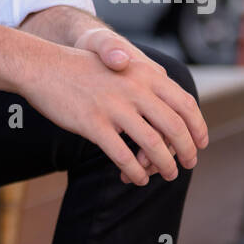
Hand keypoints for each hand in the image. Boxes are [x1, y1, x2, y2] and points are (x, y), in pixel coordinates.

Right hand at [73, 24, 207, 183]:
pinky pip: (124, 156)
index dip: (198, 127)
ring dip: (165, 166)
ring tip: (167, 174)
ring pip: (153, 146)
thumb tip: (169, 114)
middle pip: (175, 127)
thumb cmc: (81, 71)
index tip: (201, 143)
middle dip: (186, 151)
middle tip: (188, 164)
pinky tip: (137, 177)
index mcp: (143, 73)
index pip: (185, 103)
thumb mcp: (119, 68)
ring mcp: (114, 106)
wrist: (42, 66)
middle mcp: (133, 88)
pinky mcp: (93, 123)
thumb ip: (145, 86)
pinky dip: (136, 172)